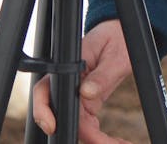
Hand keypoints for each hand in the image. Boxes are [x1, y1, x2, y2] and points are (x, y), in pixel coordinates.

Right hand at [32, 19, 132, 142]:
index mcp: (69, 66)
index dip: (44, 112)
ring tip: (120, 143)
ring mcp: (77, 97)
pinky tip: (117, 141)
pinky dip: (101, 138)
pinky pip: (89, 128)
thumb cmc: (117, 37)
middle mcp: (69, 84)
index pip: (46, 91)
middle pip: (64, 118)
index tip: (53, 126)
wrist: (122, 35)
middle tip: (110, 143)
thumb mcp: (116, 54)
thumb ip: (103, 74)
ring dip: (97, 141)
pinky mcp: (86, 105)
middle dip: (86, 137)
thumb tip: (86, 93)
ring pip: (78, 128)